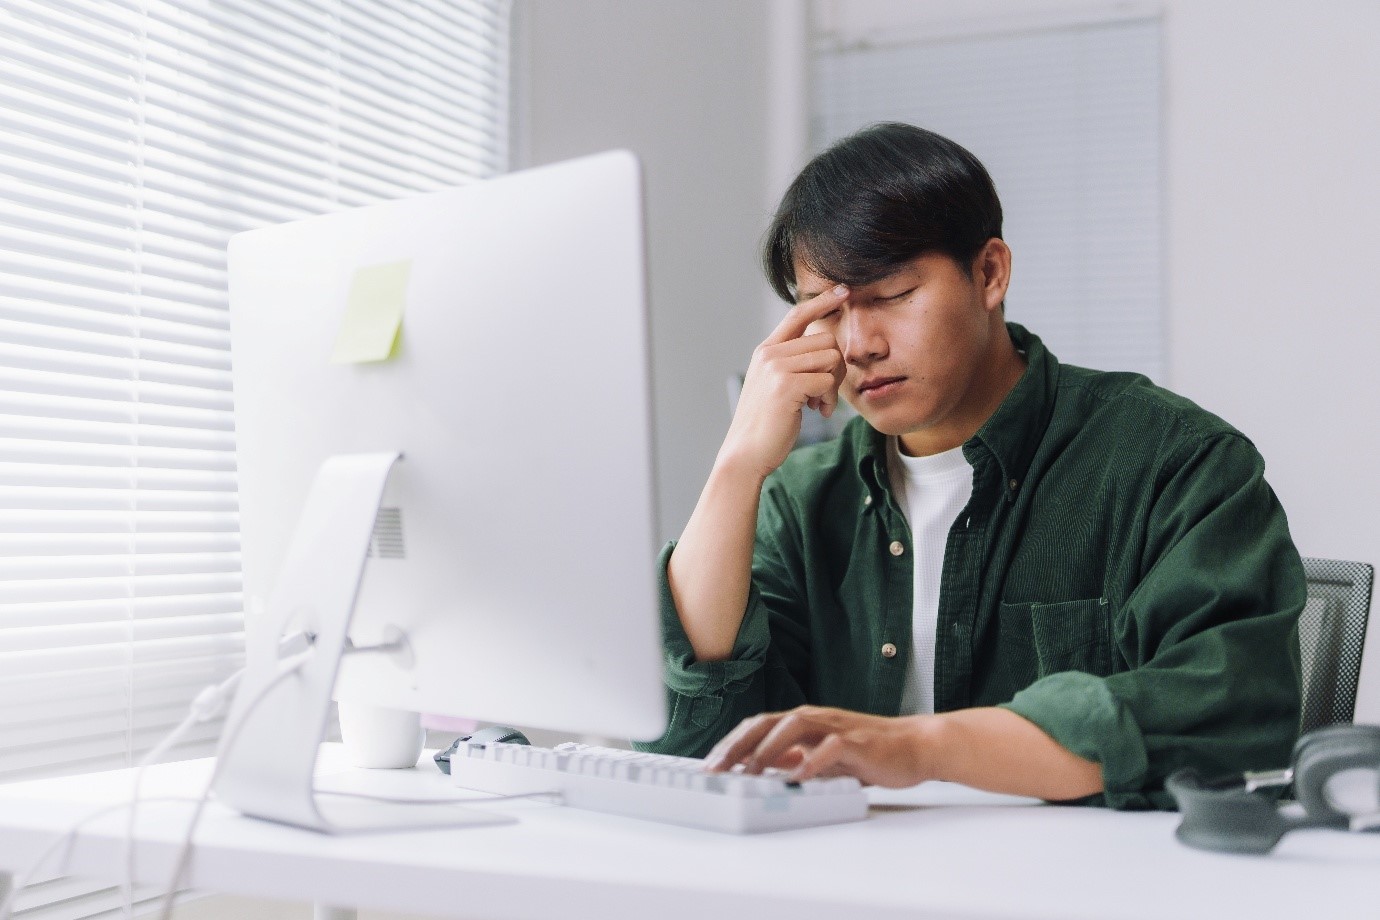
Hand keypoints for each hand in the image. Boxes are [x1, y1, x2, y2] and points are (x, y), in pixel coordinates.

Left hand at [703, 705, 933, 787]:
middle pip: (767, 722)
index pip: (758, 726)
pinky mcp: (858, 742)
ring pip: (794, 726)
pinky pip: (831, 747)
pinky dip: (812, 760)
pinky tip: (797, 776)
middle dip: (737, 745)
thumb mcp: (823, 757)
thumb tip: (762, 772)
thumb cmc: (869, 753)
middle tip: (716, 769)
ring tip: (749, 772)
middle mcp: (815, 719)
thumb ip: (796, 759)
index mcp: (804, 722)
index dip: (731, 744)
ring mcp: (836, 728)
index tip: (710, 765)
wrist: (915, 745)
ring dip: (768, 748)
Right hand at [719, 285, 848, 479]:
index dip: (822, 301)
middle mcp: (770, 354)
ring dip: (833, 386)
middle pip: (826, 340)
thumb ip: (793, 364)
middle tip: (826, 394)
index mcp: (766, 350)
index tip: (843, 291)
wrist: (747, 452)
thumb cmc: (767, 423)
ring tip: (819, 404)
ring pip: (830, 358)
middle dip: (837, 367)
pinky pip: (827, 380)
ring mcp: (776, 368)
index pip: (797, 314)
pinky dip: (828, 399)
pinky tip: (816, 411)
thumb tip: (827, 352)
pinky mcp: (786, 386)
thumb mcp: (775, 385)